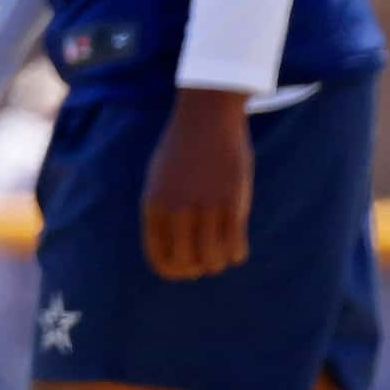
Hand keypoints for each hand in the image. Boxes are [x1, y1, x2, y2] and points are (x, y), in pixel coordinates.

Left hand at [142, 87, 251, 278]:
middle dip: (199, 267)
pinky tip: (237, 242)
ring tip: (222, 250)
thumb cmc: (182, 150)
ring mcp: (204, 207)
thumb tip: (173, 252)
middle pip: (188, 264)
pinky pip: (236, 248)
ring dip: (219, 261)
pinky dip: (237, 252)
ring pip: (214, 260)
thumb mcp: (159, 180)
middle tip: (208, 258)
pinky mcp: (232, 204)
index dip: (176, 271)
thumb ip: (163, 213)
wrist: (206, 117)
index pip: (159, 259)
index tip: (188, 268)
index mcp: (153, 205)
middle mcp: (176, 209)